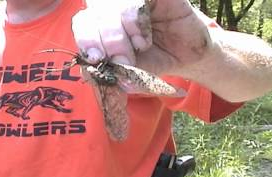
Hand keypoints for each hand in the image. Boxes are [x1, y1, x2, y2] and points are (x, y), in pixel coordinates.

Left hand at [72, 0, 211, 74]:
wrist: (188, 56)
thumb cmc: (157, 60)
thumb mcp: (132, 72)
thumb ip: (113, 72)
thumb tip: (93, 75)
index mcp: (103, 26)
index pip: (84, 24)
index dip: (86, 39)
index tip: (95, 59)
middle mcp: (114, 8)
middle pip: (94, 14)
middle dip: (106, 42)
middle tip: (122, 62)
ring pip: (111, 7)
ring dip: (120, 34)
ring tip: (139, 49)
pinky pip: (134, 1)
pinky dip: (135, 23)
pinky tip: (144, 39)